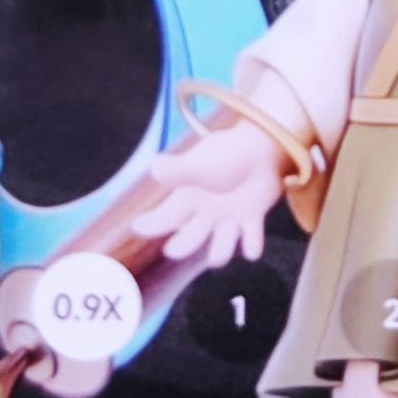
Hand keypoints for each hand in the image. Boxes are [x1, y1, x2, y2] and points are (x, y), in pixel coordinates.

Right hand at [138, 118, 281, 265]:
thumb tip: (153, 168)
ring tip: (228, 233)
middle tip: (176, 246)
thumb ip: (176, 169)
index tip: (137, 226)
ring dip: (221, 251)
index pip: (163, 217)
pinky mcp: (251, 219)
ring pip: (220, 251)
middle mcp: (205, 214)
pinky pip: (252, 244)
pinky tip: (251, 240)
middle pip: (186, 242)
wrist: (260, 146)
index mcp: (188, 199)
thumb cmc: (225, 152)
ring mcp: (228, 219)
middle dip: (181, 247)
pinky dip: (252, 247)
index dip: (150, 224)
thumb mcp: (197, 161)